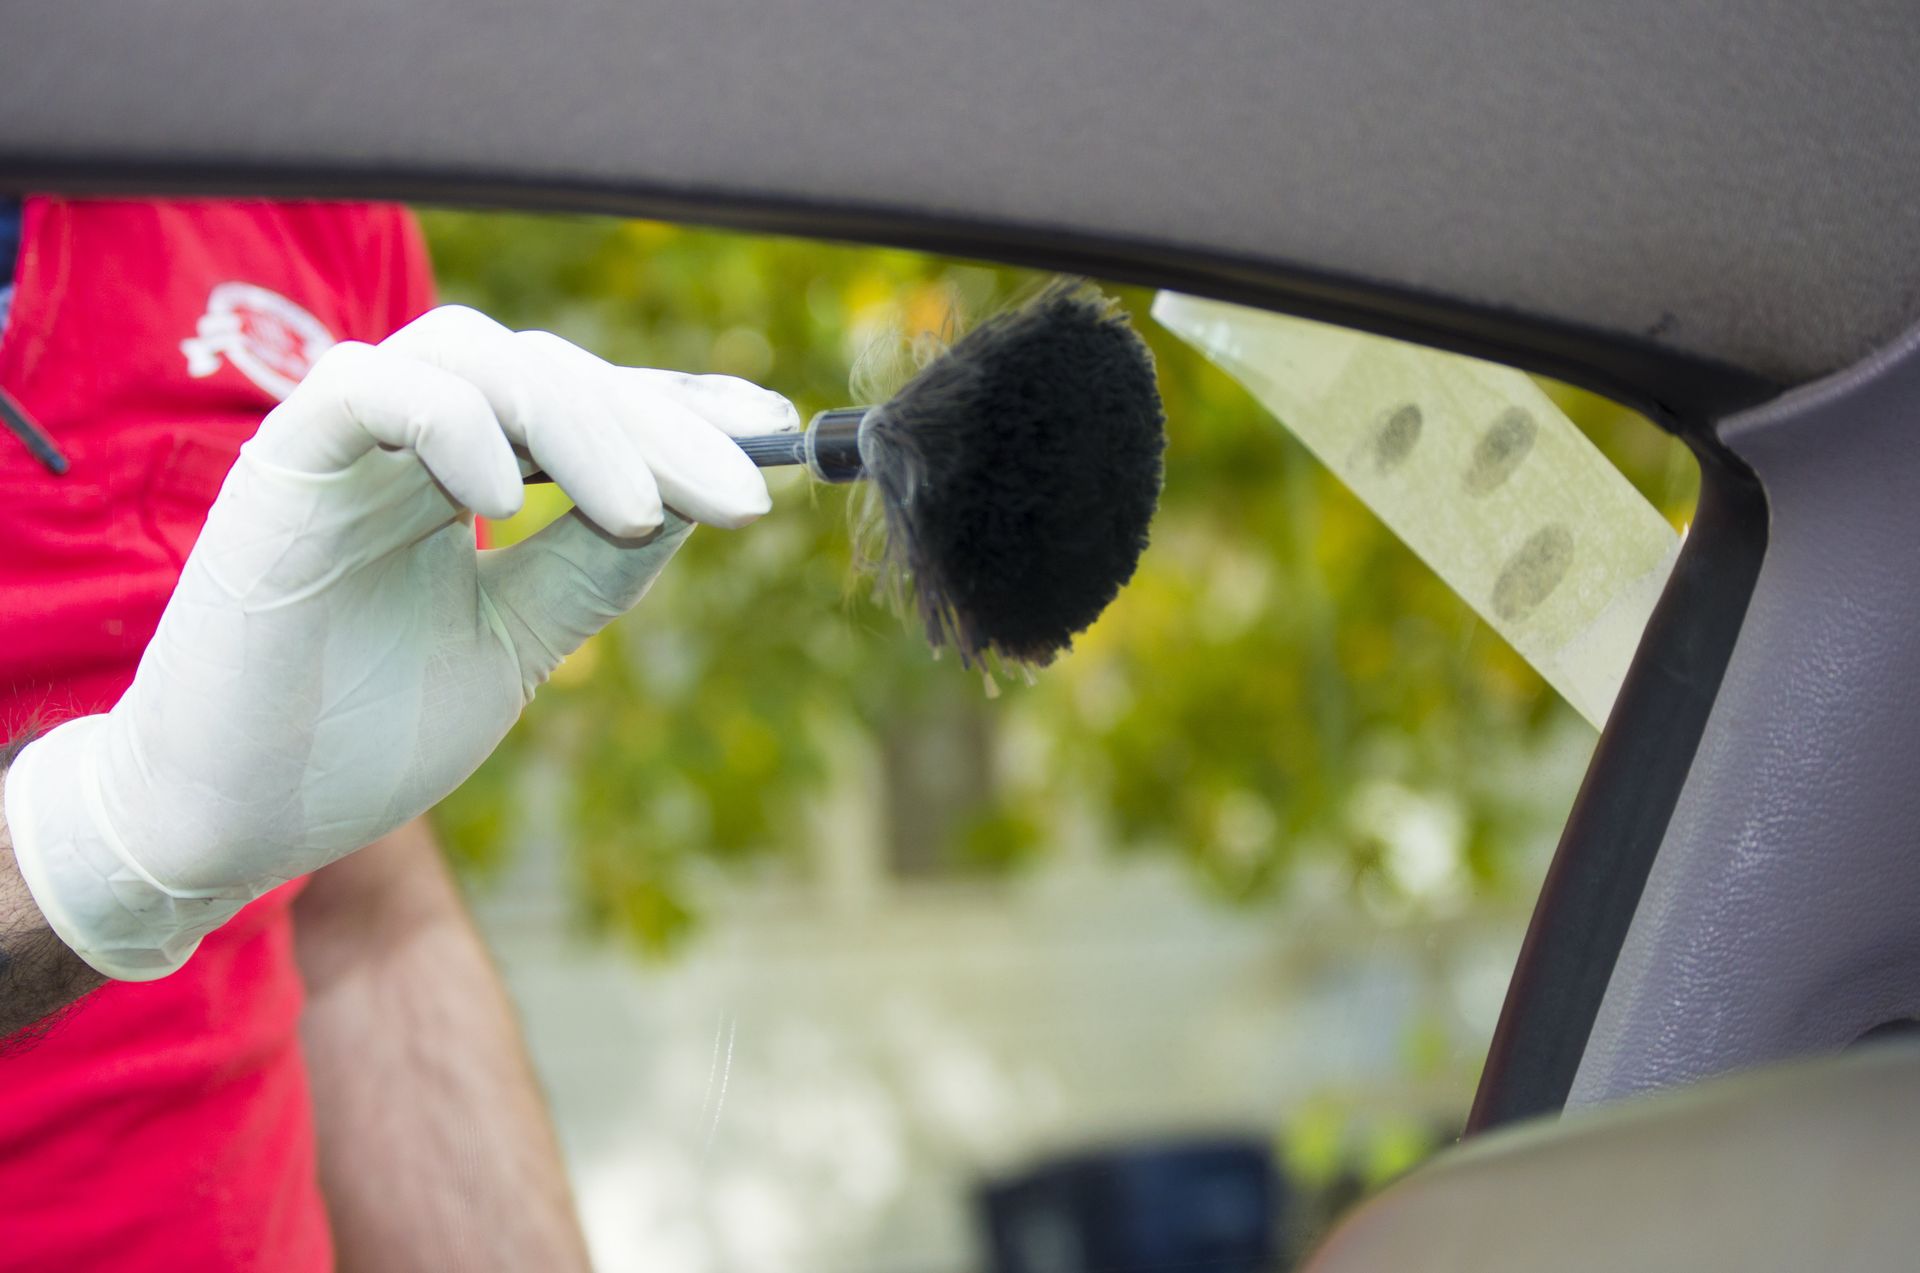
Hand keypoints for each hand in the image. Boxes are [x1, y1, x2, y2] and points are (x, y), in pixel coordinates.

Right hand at [3, 306, 795, 979]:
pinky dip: (453, 426)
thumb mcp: (514, 644)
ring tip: (638, 515)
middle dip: (659, 423)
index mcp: (466, 472)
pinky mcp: (281, 464)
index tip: (773, 431)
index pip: (587, 403)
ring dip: (578, 423)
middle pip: (553, 370)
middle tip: (739, 493)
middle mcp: (411, 438)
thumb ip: (590, 567)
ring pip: (478, 356)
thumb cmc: (358, 735)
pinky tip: (506, 504)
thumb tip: (693, 502)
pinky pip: (375, 391)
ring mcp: (346, 442)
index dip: (681, 405)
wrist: (234, 823)